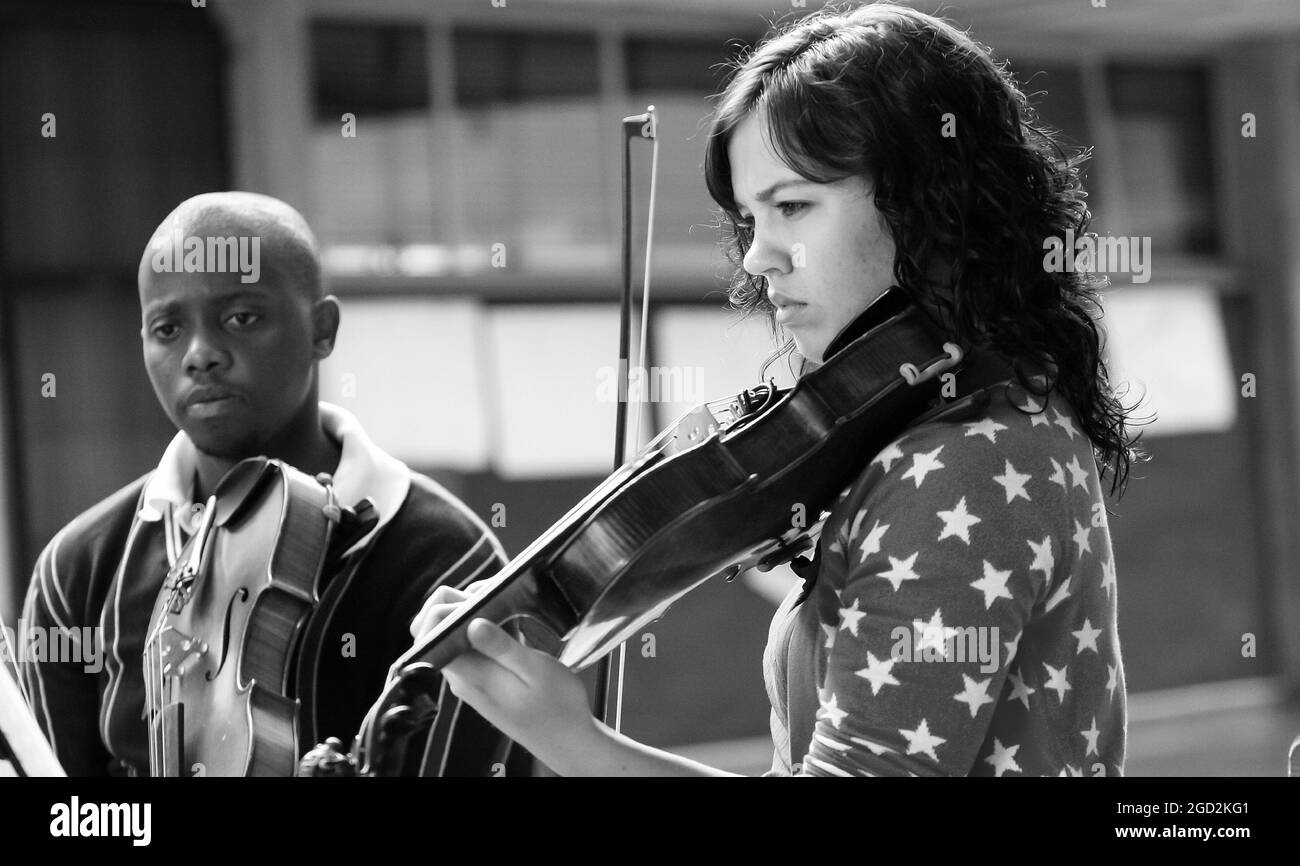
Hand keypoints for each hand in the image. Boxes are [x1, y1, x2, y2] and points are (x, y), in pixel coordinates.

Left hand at [408, 584, 598, 773]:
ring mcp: (469, 678)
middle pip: (434, 631)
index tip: (481, 599)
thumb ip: (503, 647)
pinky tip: (507, 622)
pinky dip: (480, 627)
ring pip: (450, 635)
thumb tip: (472, 623)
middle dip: (454, 603)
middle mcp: (462, 676)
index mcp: (471, 674)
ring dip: (469, 613)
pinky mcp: (481, 679)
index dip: (447, 607)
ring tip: (503, 605)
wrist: (566, 740)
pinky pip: (466, 645)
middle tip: (493, 596)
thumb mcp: (537, 671)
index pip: (432, 634)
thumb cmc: (557, 706)